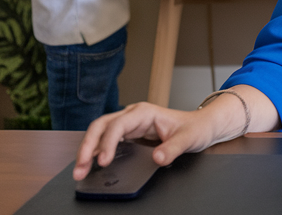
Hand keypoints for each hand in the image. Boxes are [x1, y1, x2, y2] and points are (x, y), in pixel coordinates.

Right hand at [74, 102, 236, 179]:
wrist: (202, 125)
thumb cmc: (195, 128)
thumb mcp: (189, 139)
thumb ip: (173, 149)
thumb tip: (157, 158)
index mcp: (145, 112)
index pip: (118, 125)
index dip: (108, 143)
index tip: (103, 160)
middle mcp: (133, 115)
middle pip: (101, 126)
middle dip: (88, 146)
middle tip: (80, 167)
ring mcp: (129, 123)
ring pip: (100, 132)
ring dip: (88, 149)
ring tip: (80, 170)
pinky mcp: (129, 133)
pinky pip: (107, 139)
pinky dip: (96, 151)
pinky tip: (91, 164)